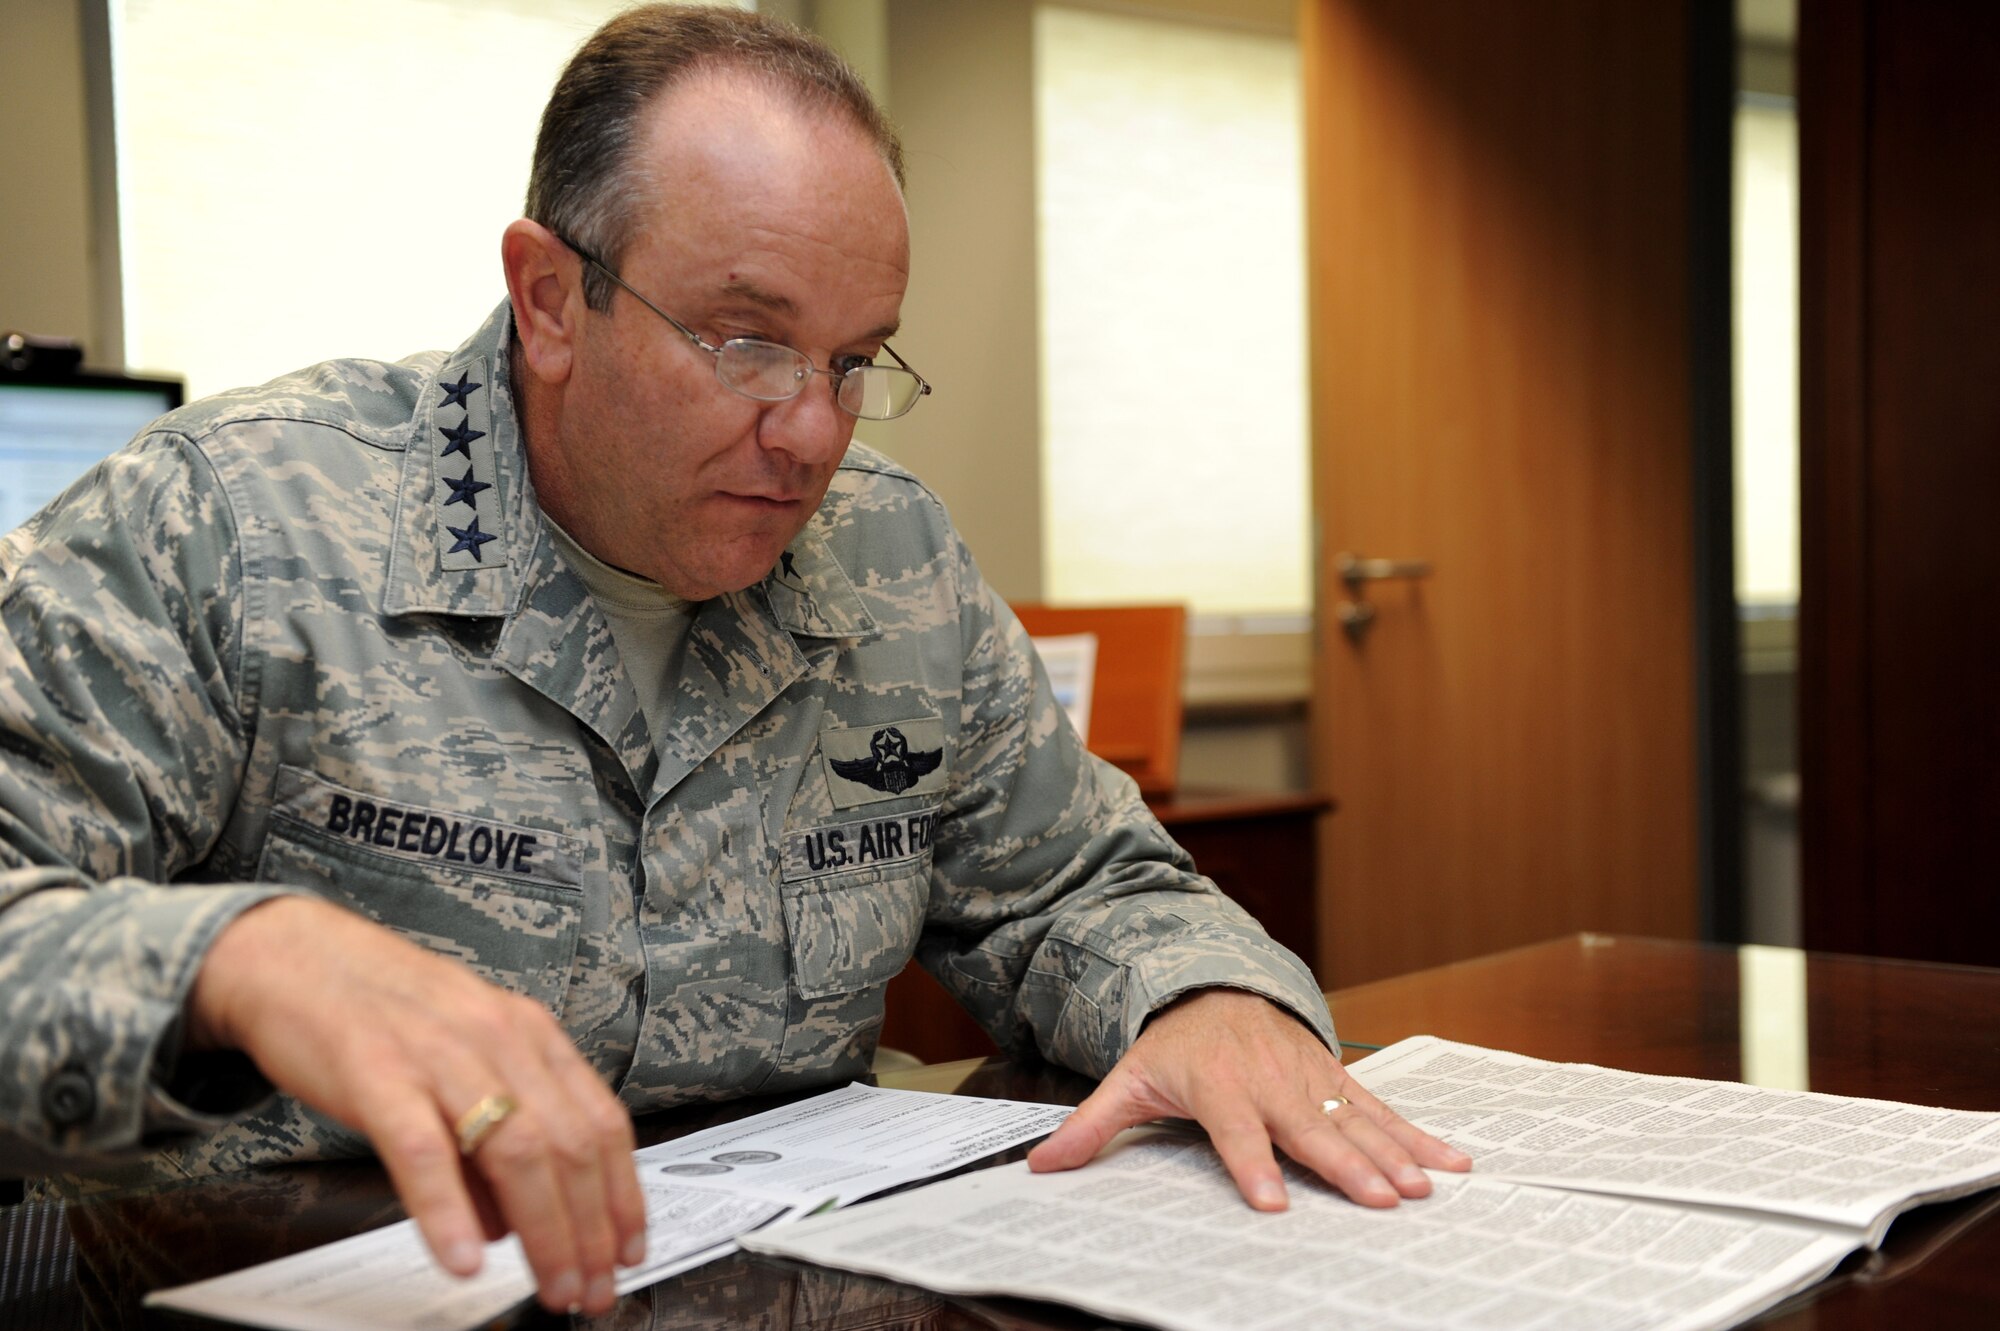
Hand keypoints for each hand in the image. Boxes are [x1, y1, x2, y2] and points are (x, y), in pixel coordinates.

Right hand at [187, 897, 645, 1314]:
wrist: (294, 958)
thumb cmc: (383, 1014)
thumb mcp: (463, 1061)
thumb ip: (491, 1138)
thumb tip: (511, 1226)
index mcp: (529, 1034)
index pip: (602, 1121)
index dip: (622, 1194)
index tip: (629, 1250)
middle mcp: (499, 1039)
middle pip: (569, 1146)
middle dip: (590, 1230)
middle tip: (593, 1290)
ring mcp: (441, 1055)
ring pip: (517, 1150)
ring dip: (544, 1231)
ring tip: (552, 1286)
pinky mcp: (377, 1074)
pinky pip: (424, 1151)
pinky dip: (449, 1211)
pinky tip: (463, 1259)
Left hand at [1027, 988, 1468, 1208]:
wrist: (1215, 983)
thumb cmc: (1174, 1044)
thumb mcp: (1127, 1077)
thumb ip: (1090, 1126)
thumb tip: (1040, 1166)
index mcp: (1217, 1085)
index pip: (1235, 1131)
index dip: (1252, 1164)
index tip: (1272, 1202)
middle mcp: (1270, 1080)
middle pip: (1308, 1130)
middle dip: (1345, 1166)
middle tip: (1380, 1201)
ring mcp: (1309, 1078)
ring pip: (1353, 1120)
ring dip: (1392, 1153)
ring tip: (1423, 1186)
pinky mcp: (1336, 1078)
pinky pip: (1381, 1109)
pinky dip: (1419, 1134)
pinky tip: (1453, 1162)